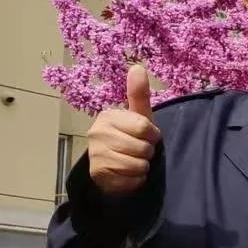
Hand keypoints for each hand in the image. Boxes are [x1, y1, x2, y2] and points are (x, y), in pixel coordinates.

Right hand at [87, 64, 161, 195]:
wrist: (112, 168)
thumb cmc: (129, 137)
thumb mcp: (138, 116)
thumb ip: (138, 94)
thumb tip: (138, 67)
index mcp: (108, 116)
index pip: (144, 128)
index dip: (152, 136)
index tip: (146, 137)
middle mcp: (96, 133)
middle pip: (142, 148)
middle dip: (147, 152)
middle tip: (138, 151)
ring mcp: (95, 155)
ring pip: (137, 165)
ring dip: (142, 167)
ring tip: (133, 162)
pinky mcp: (97, 175)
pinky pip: (131, 180)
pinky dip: (135, 181)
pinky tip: (127, 175)